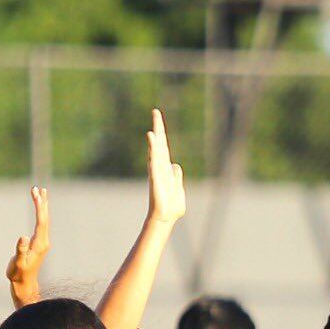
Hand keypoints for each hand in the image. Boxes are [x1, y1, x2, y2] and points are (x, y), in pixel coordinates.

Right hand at [5, 186, 49, 306]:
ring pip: (44, 220)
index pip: (41, 222)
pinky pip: (41, 224)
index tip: (36, 195)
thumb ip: (20, 250)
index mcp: (39, 244)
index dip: (39, 208)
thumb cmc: (19, 274)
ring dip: (42, 206)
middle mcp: (43, 241)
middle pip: (44, 218)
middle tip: (38, 188)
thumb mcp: (18, 263)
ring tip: (41, 192)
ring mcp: (42, 242)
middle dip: (41, 203)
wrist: (24, 284)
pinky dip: (40, 214)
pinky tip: (40, 209)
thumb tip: (23, 237)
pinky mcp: (39, 243)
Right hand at [146, 109, 185, 226]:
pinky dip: (152, 147)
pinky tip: (151, 137)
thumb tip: (175, 165)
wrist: (167, 217)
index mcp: (166, 168)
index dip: (162, 134)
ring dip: (155, 135)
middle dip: (158, 127)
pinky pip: (153, 158)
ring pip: (156, 149)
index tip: (159, 120)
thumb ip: (177, 176)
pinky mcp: (155, 175)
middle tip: (156, 111)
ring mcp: (157, 170)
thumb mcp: (178, 188)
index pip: (164, 147)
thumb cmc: (172, 206)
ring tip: (154, 121)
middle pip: (159, 143)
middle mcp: (160, 166)